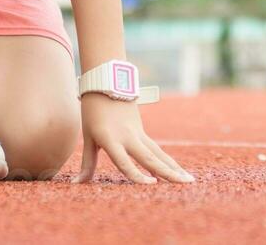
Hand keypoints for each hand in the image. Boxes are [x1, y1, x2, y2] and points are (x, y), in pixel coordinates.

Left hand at [71, 93, 194, 183]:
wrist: (107, 82)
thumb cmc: (92, 111)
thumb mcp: (87, 137)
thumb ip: (87, 163)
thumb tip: (77, 183)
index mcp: (110, 138)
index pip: (124, 162)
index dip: (137, 175)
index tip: (151, 184)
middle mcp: (127, 136)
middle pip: (150, 158)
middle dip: (168, 172)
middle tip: (185, 183)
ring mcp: (137, 133)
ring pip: (158, 153)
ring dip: (173, 167)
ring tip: (188, 179)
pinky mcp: (142, 131)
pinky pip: (156, 149)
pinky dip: (166, 161)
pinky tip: (176, 171)